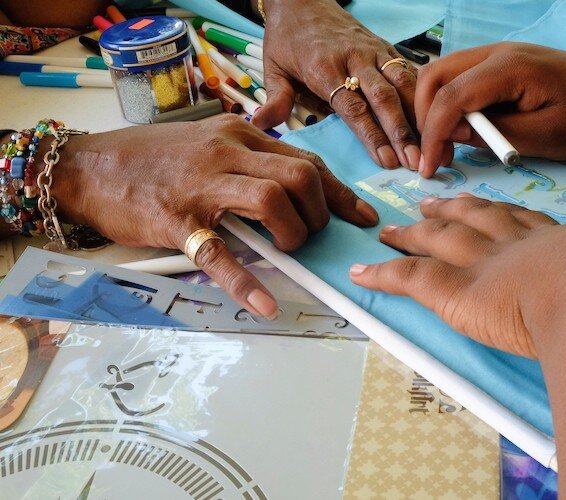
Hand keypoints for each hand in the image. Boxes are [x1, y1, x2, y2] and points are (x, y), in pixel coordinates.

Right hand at [53, 114, 378, 317]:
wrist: (89, 165)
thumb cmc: (152, 158)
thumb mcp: (207, 143)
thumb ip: (247, 158)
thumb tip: (288, 184)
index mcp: (240, 137)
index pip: (306, 161)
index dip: (341, 192)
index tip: (362, 216)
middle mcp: (228, 153)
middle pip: (301, 177)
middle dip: (323, 213)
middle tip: (315, 237)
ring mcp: (203, 185)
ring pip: (272, 200)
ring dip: (295, 233)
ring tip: (290, 251)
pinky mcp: (178, 220)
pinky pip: (219, 253)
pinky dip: (246, 281)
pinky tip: (266, 304)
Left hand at [251, 0, 420, 169]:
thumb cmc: (288, 37)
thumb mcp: (272, 66)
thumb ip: (275, 98)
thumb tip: (262, 125)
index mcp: (324, 67)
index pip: (353, 107)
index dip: (372, 135)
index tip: (386, 160)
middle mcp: (354, 58)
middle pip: (384, 98)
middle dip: (402, 132)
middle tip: (415, 161)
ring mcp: (373, 51)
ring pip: (403, 83)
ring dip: (418, 115)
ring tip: (433, 143)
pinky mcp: (385, 47)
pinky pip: (408, 71)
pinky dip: (423, 94)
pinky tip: (435, 118)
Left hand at [347, 194, 565, 358]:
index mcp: (550, 240)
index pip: (515, 218)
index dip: (494, 209)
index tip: (483, 202)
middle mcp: (509, 243)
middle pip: (469, 218)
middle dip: (447, 209)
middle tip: (428, 202)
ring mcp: (477, 262)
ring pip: (433, 240)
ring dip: (409, 232)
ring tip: (390, 227)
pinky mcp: (451, 289)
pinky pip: (406, 277)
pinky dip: (380, 274)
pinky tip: (359, 273)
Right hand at [415, 43, 565, 176]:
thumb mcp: (547, 137)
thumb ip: (496, 135)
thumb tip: (452, 134)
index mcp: (510, 68)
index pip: (451, 96)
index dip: (433, 134)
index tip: (429, 168)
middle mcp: (496, 52)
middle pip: (434, 76)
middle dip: (424, 118)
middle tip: (435, 157)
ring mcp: (495, 53)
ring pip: (441, 74)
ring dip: (432, 110)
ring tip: (445, 147)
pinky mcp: (498, 63)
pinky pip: (458, 78)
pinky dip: (447, 104)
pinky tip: (460, 132)